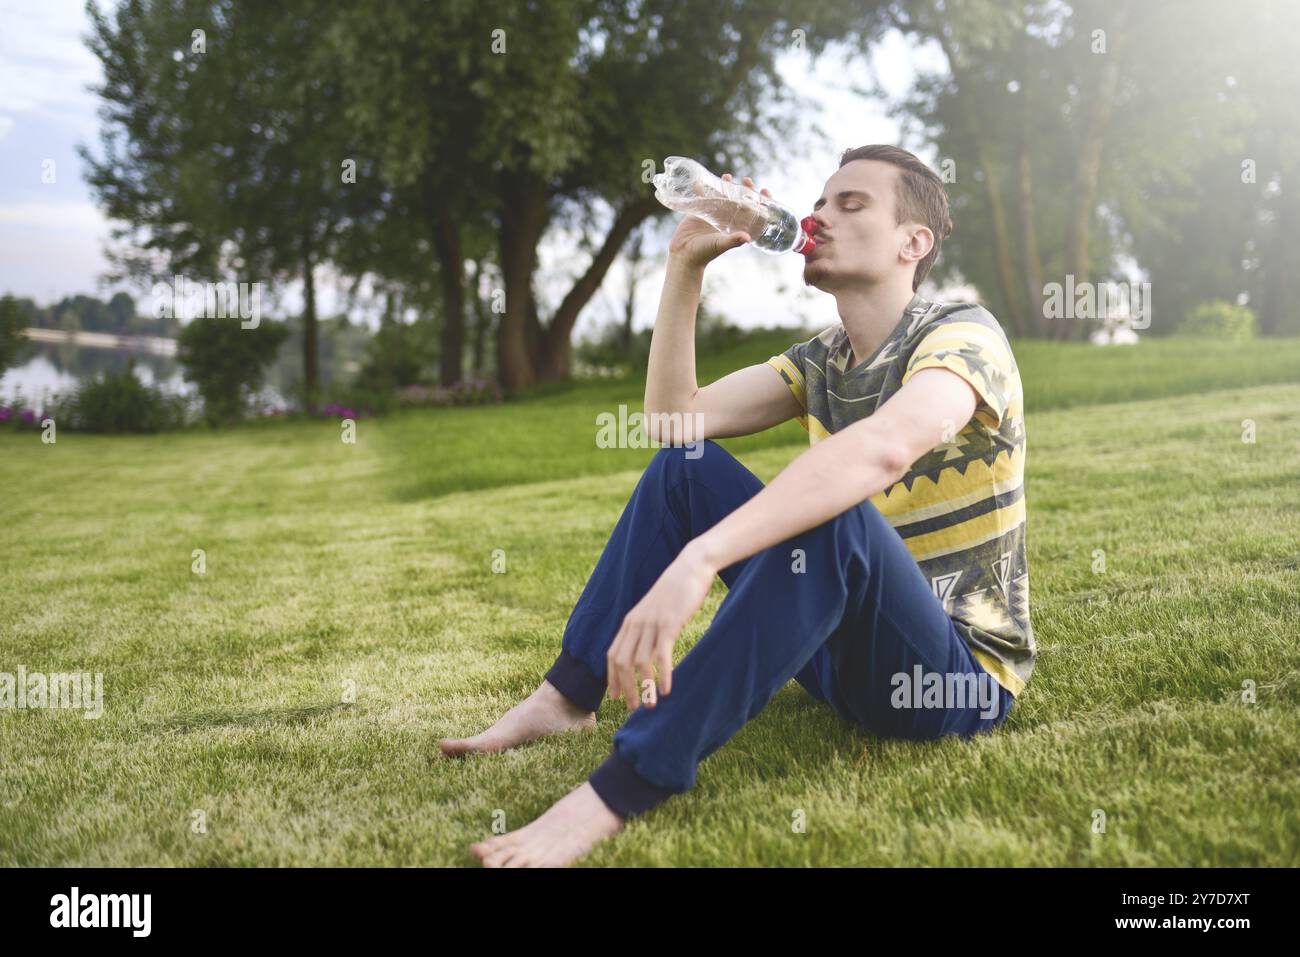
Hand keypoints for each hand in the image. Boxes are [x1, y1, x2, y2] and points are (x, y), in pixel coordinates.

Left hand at [606, 544, 717, 711]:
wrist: (691, 566)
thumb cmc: (676, 590)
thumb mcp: (655, 609)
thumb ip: (647, 626)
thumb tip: (646, 645)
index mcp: (630, 621)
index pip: (612, 655)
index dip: (612, 678)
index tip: (615, 697)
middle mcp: (636, 623)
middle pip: (621, 662)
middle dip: (625, 688)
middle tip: (632, 708)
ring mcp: (651, 624)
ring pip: (640, 663)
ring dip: (643, 687)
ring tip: (650, 705)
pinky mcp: (669, 624)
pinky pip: (661, 655)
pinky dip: (662, 675)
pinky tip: (667, 690)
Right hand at [667, 173, 772, 270]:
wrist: (685, 255)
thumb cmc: (705, 253)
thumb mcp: (720, 245)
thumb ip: (733, 241)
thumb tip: (747, 238)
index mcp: (735, 227)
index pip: (752, 212)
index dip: (760, 202)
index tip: (765, 190)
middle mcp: (726, 219)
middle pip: (739, 201)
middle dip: (744, 190)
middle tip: (747, 180)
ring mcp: (713, 214)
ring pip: (722, 196)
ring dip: (725, 186)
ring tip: (727, 176)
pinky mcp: (699, 212)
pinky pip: (702, 197)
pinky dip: (702, 189)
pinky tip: (701, 182)